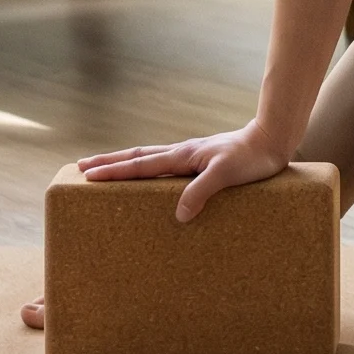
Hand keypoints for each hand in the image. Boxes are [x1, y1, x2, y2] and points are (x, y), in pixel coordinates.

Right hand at [77, 121, 290, 221]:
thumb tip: (178, 214)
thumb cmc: (252, 158)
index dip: (113, 171)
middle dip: (109, 162)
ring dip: (125, 163)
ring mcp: (191, 156)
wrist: (273, 139)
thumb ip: (201, 191)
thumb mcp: (226, 175)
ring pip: (149, 158)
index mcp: (183, 156)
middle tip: (81, 166)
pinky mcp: (201, 161)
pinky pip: (166, 166)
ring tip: (106, 170)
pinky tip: (150, 178)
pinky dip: (147, 168)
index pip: (140, 165)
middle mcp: (182, 153)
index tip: (86, 174)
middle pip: (137, 157)